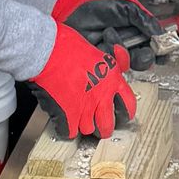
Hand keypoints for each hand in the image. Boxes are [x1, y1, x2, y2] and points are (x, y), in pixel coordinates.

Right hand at [34, 22, 135, 139]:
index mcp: (112, 79)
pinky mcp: (68, 114)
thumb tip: (119, 56)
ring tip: (77, 120)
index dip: (125, 113)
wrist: (49, 51)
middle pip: (108, 125)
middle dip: (103, 129)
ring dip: (82, 126)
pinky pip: (69, 132)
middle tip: (99, 128)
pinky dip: (65, 129)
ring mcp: (85, 107)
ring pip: (88, 129)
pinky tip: (63, 122)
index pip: (128, 104)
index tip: (123, 116)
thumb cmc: (68, 46)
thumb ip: (111, 62)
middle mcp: (102, 96)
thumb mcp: (98, 52)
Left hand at [52, 0, 159, 63]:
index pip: (156, 46)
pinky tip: (103, 38)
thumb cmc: (98, 3)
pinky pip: (112, 64)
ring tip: (109, 32)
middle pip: (145, 60)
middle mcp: (129, 45)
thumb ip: (145, 20)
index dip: (161, 51)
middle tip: (143, 49)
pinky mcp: (101, 61)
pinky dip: (108, 50)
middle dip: (145, 56)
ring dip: (121, 49)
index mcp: (138, 32)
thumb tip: (160, 34)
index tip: (163, 51)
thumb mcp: (126, 6)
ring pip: (128, 63)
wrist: (72, 8)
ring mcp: (115, 54)